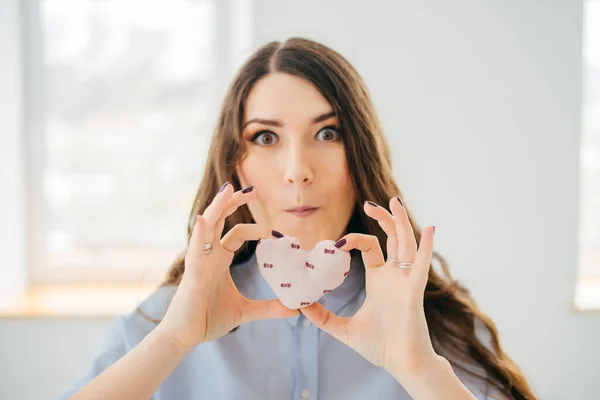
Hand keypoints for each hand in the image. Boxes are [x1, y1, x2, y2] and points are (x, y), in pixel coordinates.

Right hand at [158, 183, 298, 349]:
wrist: (184, 337)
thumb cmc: (208, 319)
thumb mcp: (245, 312)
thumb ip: (269, 308)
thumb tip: (295, 309)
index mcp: (220, 260)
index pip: (239, 233)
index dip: (259, 229)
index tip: (279, 234)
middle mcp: (209, 255)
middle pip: (220, 220)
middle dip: (233, 202)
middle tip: (252, 189)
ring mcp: (199, 261)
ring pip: (207, 226)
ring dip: (217, 207)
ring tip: (228, 189)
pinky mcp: (192, 273)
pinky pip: (195, 249)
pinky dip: (199, 233)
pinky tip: (203, 219)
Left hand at [301, 197, 438, 377]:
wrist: (401, 364)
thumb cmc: (380, 346)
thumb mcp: (343, 329)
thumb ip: (322, 317)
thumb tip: (300, 306)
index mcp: (380, 281)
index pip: (371, 248)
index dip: (356, 239)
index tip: (337, 242)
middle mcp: (394, 276)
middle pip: (392, 238)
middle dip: (383, 218)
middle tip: (370, 204)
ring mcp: (405, 281)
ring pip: (406, 244)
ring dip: (401, 222)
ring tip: (395, 202)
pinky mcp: (414, 292)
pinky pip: (421, 266)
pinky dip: (426, 247)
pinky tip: (429, 229)